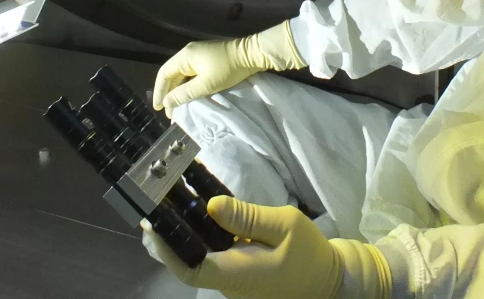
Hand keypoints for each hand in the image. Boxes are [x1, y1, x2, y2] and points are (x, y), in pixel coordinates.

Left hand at [142, 196, 389, 298]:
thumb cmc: (309, 254)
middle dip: (170, 237)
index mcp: (237, 273)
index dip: (167, 249)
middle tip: (155, 206)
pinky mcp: (239, 273)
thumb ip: (247, 217)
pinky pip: (215, 255)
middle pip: (189, 262)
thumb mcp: (284, 226)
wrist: (330, 280)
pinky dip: (205, 236)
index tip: (152, 225)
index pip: (190, 267)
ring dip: (186, 234)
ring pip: (201, 258)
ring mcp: (233, 279)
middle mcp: (228, 281)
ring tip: (171, 203)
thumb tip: (211, 205)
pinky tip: (202, 212)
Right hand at [152, 23, 304, 113]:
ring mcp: (199, 54)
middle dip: (169, 93)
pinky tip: (190, 96)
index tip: (159, 108)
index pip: (164, 74)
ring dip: (179, 90)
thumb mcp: (205, 85)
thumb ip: (184, 94)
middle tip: (170, 112)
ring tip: (179, 107)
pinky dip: (188, 85)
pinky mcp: (208, 58)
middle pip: (172, 74)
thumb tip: (168, 102)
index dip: (159, 91)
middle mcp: (188, 53)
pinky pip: (192, 73)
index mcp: (185, 56)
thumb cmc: (227, 70)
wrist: (252, 55)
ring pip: (182, 74)